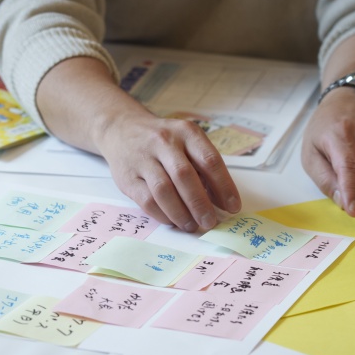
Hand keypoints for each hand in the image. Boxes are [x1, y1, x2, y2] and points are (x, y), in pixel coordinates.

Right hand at [95, 107, 241, 231]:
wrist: (121, 129)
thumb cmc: (163, 141)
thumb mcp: (186, 141)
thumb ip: (203, 166)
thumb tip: (220, 201)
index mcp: (186, 132)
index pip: (209, 160)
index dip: (224, 186)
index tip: (232, 207)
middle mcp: (164, 142)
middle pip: (185, 176)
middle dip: (200, 204)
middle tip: (210, 222)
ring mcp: (143, 159)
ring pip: (163, 190)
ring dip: (180, 213)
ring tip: (191, 225)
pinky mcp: (127, 177)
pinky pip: (146, 201)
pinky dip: (162, 215)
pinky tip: (172, 221)